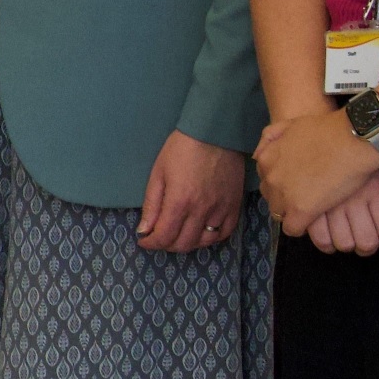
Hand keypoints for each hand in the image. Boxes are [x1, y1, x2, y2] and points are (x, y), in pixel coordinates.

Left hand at [136, 131, 248, 252]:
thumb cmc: (182, 149)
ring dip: (188, 243)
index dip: (151, 243)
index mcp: (179, 202)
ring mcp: (221, 209)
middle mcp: (201, 210)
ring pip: (204, 242)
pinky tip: (202, 232)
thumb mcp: (159, 173)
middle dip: (167, 245)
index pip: (164, 236)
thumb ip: (152, 204)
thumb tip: (144, 230)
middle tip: (159, 237)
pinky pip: (225, 232)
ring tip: (179, 235)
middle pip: (183, 243)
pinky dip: (212, 238)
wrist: (215, 133)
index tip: (144, 240)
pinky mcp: (235, 205)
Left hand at [253, 104, 378, 238]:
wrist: (351, 140)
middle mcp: (270, 179)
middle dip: (284, 197)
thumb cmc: (326, 130)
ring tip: (310, 207)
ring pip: (279, 214)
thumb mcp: (290, 125)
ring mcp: (284, 196)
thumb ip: (270, 138)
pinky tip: (313, 219)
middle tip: (305, 194)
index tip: (296, 182)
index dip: (281, 182)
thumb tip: (256, 156)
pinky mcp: (301, 211)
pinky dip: (301, 226)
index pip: (265, 179)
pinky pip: (292, 229)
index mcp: (266, 159)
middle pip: (271, 197)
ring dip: (292, 212)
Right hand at [299, 171, 378, 256]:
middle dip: (366, 248)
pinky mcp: (310, 204)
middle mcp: (355, 199)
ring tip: (343, 239)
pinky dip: (324, 244)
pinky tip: (327, 239)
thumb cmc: (356, 164)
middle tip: (360, 241)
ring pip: (344, 244)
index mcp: (376, 192)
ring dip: (345, 247)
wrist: (329, 141)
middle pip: (367, 243)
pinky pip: (320, 237)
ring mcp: (331, 202)